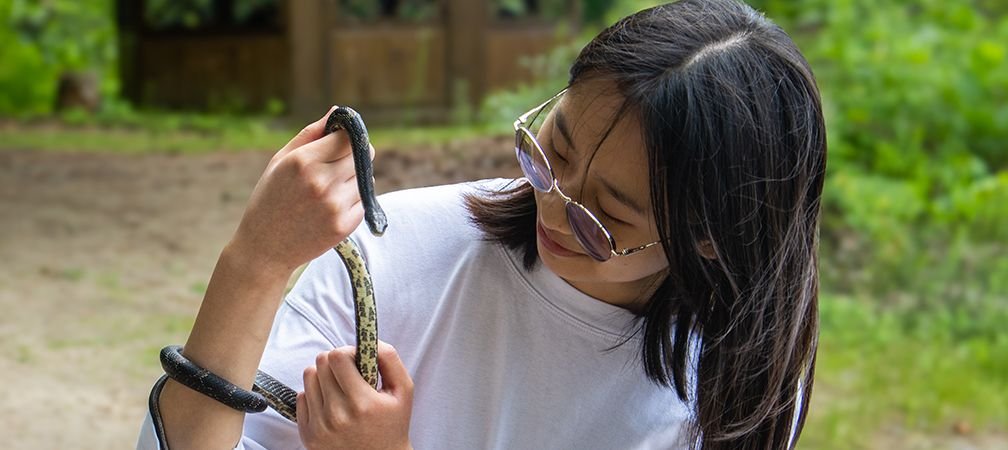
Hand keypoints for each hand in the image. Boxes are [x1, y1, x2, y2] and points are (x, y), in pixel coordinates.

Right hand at [228, 106, 376, 274]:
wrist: (265, 249)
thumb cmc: (270, 199)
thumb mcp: (281, 161)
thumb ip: (311, 134)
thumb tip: (338, 111)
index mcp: (303, 161)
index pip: (347, 136)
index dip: (347, 136)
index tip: (340, 140)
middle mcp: (322, 182)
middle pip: (363, 154)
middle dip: (354, 155)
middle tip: (336, 165)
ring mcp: (335, 205)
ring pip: (365, 177)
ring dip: (353, 179)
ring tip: (327, 190)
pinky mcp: (345, 224)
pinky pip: (364, 201)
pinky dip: (353, 200)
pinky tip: (330, 207)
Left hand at [297, 342, 413, 449]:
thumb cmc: (393, 423)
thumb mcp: (403, 390)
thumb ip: (390, 359)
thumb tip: (368, 340)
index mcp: (362, 403)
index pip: (337, 357)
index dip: (347, 352)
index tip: (356, 361)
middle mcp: (337, 415)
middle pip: (320, 363)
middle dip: (335, 362)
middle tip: (349, 374)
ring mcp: (319, 426)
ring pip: (308, 376)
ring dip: (324, 377)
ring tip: (340, 389)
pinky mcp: (307, 434)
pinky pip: (301, 396)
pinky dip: (315, 396)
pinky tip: (331, 405)